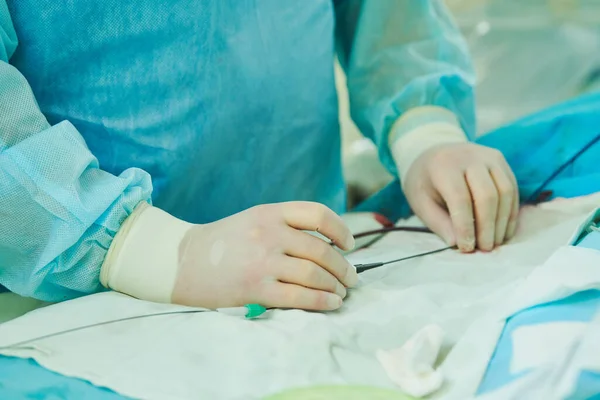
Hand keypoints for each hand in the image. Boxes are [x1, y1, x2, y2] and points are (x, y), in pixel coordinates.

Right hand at [171, 202, 357, 309]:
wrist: (181, 261)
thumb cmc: (222, 243)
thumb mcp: (253, 220)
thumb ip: (285, 225)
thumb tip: (329, 245)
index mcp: (269, 213)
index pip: (317, 214)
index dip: (340, 229)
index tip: (349, 245)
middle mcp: (268, 233)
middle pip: (321, 249)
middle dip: (343, 267)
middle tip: (351, 278)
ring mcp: (261, 261)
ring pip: (313, 274)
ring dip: (334, 286)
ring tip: (341, 293)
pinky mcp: (254, 288)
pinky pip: (299, 296)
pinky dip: (321, 301)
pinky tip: (330, 303)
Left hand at [402, 143, 518, 251]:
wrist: (432, 151)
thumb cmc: (424, 181)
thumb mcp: (421, 202)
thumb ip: (438, 222)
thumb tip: (457, 243)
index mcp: (443, 165)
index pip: (460, 198)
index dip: (466, 226)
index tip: (467, 247)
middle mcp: (469, 156)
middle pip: (487, 195)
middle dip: (487, 226)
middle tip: (485, 248)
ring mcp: (488, 156)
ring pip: (505, 191)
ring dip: (502, 222)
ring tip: (495, 243)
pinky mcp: (500, 160)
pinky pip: (512, 188)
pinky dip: (510, 212)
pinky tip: (503, 231)